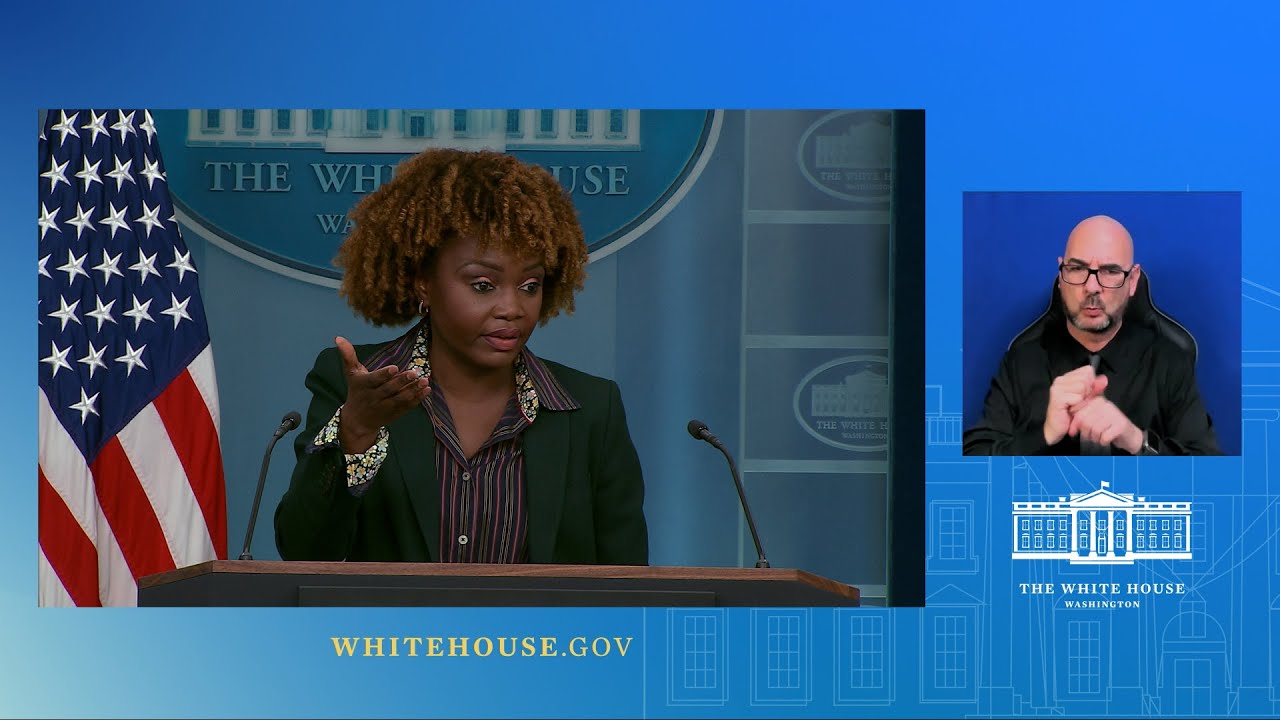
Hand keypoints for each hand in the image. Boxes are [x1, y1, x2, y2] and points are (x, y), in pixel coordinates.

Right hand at [335, 336, 429, 452]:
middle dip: (402, 381)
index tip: (395, 368)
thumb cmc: (356, 391)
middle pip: (389, 389)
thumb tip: (338, 337)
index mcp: (363, 386)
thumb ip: (348, 356)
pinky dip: (417, 399)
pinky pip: (407, 407)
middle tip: (415, 372)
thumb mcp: (351, 373)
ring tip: (424, 380)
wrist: (358, 421)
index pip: (374, 380)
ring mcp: (385, 407)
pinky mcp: (395, 413)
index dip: (384, 375)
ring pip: (400, 399)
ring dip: (413, 390)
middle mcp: (374, 398)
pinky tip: (427, 389)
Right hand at [1043, 365, 1107, 444]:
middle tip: (1078, 403)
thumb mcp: (1088, 398)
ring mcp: (1057, 388)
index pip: (1087, 370)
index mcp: (1067, 377)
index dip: (1091, 384)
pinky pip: (1077, 398)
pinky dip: (1078, 406)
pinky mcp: (1057, 397)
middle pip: (1086, 378)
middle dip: (1087, 393)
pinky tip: (1071, 411)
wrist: (1057, 428)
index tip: (1083, 395)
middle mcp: (1060, 380)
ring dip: (1082, 400)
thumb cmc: (1072, 413)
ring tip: (1075, 407)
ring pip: (1082, 387)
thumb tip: (1104, 379)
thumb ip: (1096, 388)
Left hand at [1067, 395, 1143, 453]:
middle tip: (1090, 436)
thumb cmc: (1107, 427)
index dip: (1074, 424)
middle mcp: (1106, 405)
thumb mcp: (1093, 419)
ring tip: (1099, 437)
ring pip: (1094, 430)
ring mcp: (1115, 414)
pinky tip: (1106, 440)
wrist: (1129, 435)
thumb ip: (1080, 418)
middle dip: (1085, 433)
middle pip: (1085, 422)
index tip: (1073, 432)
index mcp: (1097, 401)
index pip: (1079, 413)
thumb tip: (1069, 427)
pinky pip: (1104, 436)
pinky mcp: (1121, 425)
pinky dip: (1103, 441)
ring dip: (1095, 438)